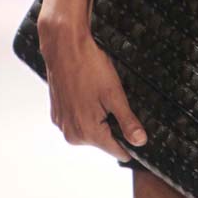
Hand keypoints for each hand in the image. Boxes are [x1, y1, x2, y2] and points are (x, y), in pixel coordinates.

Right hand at [37, 19, 148, 163]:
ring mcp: (62, 123)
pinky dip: (84, 110)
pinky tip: (87, 92)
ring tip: (98, 92)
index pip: (116, 150)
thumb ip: (128, 121)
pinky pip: (76, 119)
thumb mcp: (115, 94)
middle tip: (113, 99)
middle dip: (112, 124)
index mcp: (87, 132)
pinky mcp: (57, 114)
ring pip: (89, 129)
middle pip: (102, 139)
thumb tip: (140, 141)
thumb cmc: (89, 67)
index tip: (138, 133)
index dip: (130, 142)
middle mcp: (71, 133)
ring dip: (98, 117)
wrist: (64, 47)